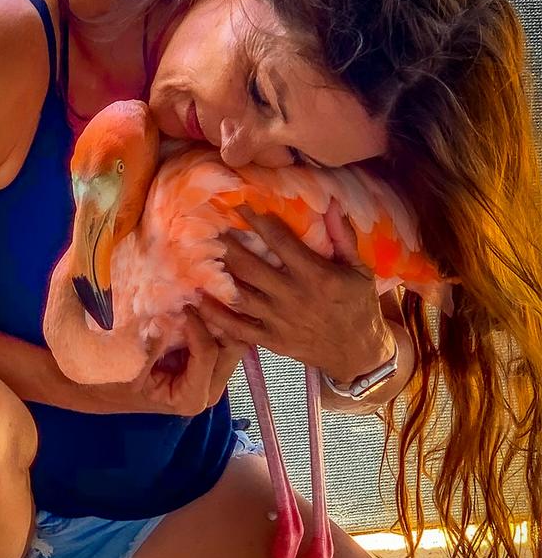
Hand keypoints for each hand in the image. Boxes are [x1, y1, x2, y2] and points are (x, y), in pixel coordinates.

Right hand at [61, 308, 246, 416]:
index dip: (197, 325)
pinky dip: (211, 314)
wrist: (99, 385)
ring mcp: (211, 372)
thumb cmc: (109, 379)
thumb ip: (152, 344)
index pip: (209, 353)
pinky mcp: (206, 357)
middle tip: (197, 290)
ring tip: (199, 289)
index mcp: (191, 397)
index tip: (179, 303)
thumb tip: (171, 311)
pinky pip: (220, 331)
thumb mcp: (127, 364)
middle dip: (218, 317)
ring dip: (217, 313)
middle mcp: (209, 387)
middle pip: (233, 345)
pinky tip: (197, 295)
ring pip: (232, 335)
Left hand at [195, 203, 394, 383]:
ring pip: (239, 295)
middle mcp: (293, 296)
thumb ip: (343, 237)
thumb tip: (331, 204)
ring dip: (217, 276)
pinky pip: (237, 327)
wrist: (359, 353)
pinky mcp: (270, 339)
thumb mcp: (360, 269)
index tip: (239, 205)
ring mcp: (279, 320)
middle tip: (208, 227)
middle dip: (227, 245)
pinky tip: (198, 299)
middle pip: (250, 267)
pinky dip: (215, 315)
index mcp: (316, 275)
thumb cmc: (359, 305)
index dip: (257, 220)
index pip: (280, 241)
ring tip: (198, 256)